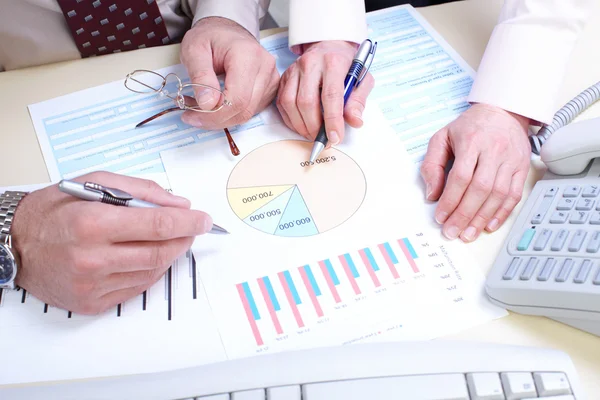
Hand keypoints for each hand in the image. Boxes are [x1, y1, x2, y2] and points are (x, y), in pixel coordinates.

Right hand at [11, 172, 212, 314]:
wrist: (16, 245)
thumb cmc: (53, 211)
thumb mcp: (94, 183)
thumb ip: (141, 191)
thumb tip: (179, 204)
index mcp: (92, 223)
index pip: (158, 224)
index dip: (188, 222)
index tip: (204, 219)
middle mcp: (92, 258)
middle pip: (160, 251)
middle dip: (185, 238)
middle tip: (193, 228)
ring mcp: (92, 285)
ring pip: (152, 270)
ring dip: (170, 253)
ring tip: (171, 239)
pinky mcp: (92, 303)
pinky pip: (138, 287)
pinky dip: (152, 270)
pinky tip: (149, 256)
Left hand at [179, 17, 278, 128]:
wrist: (227, 31)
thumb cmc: (210, 37)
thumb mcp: (194, 50)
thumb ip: (200, 76)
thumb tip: (207, 104)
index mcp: (248, 55)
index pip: (237, 99)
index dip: (214, 114)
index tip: (191, 115)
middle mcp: (265, 68)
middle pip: (244, 110)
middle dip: (215, 119)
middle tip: (191, 115)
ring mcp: (271, 80)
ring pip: (247, 114)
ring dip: (221, 118)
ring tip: (200, 107)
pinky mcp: (270, 89)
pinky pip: (251, 111)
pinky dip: (230, 114)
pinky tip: (216, 105)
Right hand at [276, 41, 374, 143]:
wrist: (329, 46)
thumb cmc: (346, 64)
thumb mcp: (362, 79)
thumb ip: (358, 101)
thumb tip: (355, 121)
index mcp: (333, 62)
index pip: (331, 95)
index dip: (332, 120)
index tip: (335, 137)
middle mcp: (310, 64)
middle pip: (307, 101)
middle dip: (315, 126)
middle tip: (324, 139)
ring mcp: (294, 70)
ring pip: (290, 103)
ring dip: (301, 125)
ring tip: (312, 134)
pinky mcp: (284, 77)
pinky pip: (282, 103)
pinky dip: (291, 120)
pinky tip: (302, 126)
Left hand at [420, 103, 530, 241]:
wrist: (504, 111)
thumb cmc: (470, 127)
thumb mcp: (442, 137)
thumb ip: (432, 164)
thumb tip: (432, 194)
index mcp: (472, 141)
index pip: (460, 177)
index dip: (450, 200)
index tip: (440, 216)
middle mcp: (494, 151)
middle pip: (480, 189)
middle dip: (464, 214)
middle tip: (452, 232)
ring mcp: (511, 160)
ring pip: (498, 195)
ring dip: (482, 218)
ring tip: (468, 234)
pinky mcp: (522, 167)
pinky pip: (514, 195)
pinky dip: (502, 213)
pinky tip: (489, 225)